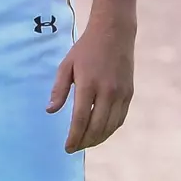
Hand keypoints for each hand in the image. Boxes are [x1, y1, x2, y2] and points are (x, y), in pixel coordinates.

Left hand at [48, 12, 134, 152]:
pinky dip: (110, 130)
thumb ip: (59, 89)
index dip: (74, 137)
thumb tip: (50, 111)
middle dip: (84, 142)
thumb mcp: (67, 65)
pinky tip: (101, 132)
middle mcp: (107, 91)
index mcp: (88, 84)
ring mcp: (121, 93)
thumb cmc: (86, 49)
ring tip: (86, 143)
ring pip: (110, 126)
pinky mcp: (129, 93)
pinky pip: (120, 119)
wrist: (114, 33)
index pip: (81, 119)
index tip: (67, 148)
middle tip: (74, 147)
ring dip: (97, 139)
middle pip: (97, 127)